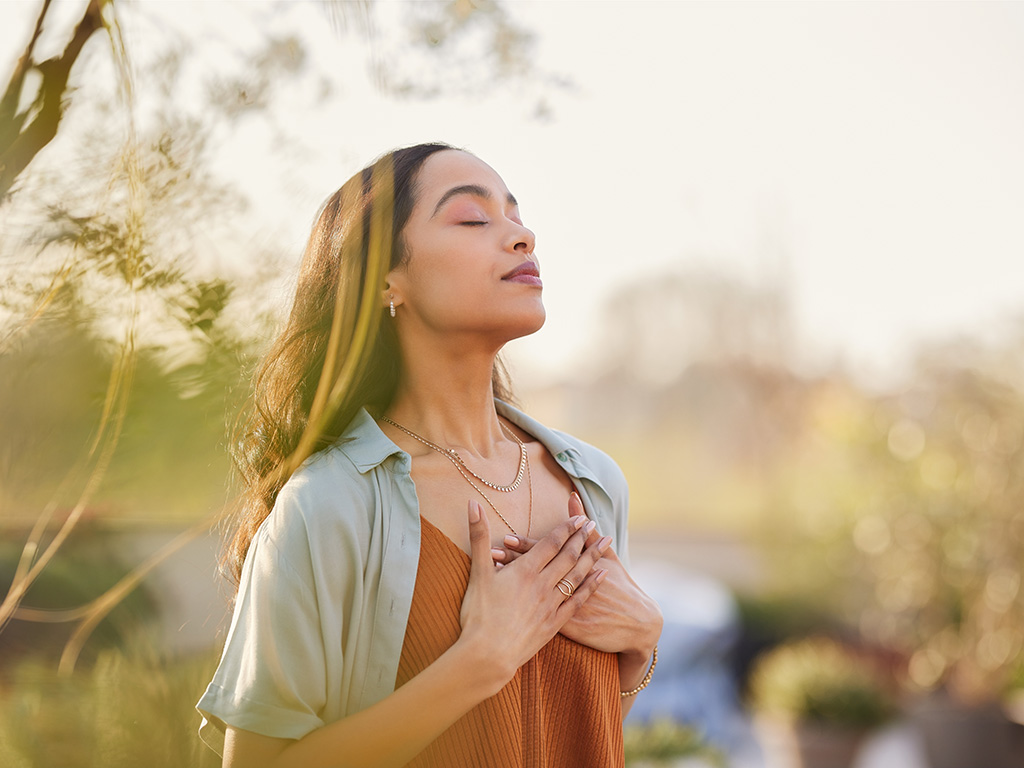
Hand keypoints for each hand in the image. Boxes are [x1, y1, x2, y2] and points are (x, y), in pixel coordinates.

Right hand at [457, 499, 607, 691]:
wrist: (488, 656)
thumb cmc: (478, 615)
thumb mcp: (477, 572)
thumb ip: (478, 536)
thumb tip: (473, 503)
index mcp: (525, 570)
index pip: (551, 543)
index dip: (566, 529)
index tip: (579, 518)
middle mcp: (542, 584)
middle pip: (568, 556)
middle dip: (582, 538)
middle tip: (594, 524)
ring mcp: (551, 604)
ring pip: (577, 575)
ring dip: (592, 557)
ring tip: (606, 543)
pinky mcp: (555, 623)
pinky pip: (578, 600)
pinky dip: (591, 585)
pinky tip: (602, 576)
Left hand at [492, 493, 662, 662]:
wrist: (637, 624)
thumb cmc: (621, 587)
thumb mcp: (607, 557)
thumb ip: (587, 531)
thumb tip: (572, 498)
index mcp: (578, 567)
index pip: (548, 553)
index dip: (526, 546)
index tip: (506, 537)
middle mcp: (570, 586)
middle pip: (537, 571)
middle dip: (513, 562)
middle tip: (491, 553)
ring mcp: (567, 608)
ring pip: (534, 593)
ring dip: (513, 584)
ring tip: (493, 574)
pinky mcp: (567, 628)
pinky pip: (540, 617)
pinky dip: (523, 609)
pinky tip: (504, 606)